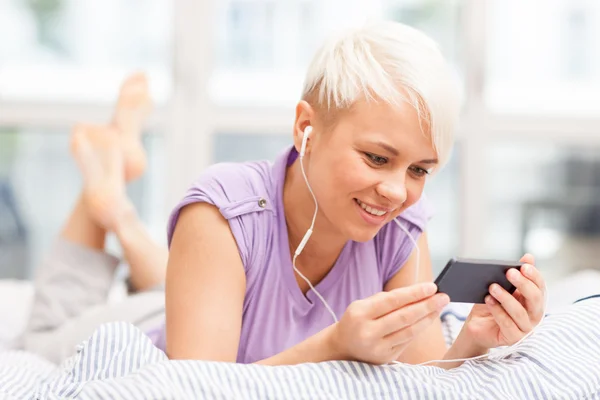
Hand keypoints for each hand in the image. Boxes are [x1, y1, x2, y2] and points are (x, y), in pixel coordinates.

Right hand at [331, 282, 448, 364]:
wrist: (342, 347)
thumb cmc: (357, 320)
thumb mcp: (363, 305)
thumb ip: (387, 300)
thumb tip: (419, 293)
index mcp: (360, 313)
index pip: (393, 300)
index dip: (414, 293)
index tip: (432, 287)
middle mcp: (368, 331)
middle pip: (404, 317)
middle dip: (427, 305)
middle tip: (444, 297)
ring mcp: (377, 347)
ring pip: (409, 331)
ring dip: (427, 318)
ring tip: (439, 308)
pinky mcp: (385, 358)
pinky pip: (406, 342)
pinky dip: (419, 330)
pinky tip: (427, 320)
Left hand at [462, 254, 545, 349]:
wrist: (476, 325)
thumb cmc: (491, 304)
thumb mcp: (501, 286)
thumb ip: (514, 273)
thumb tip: (529, 256)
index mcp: (534, 301)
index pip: (540, 287)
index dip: (534, 276)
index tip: (524, 265)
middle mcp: (534, 315)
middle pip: (535, 299)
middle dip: (523, 284)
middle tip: (509, 272)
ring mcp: (525, 328)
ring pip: (520, 312)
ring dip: (506, 298)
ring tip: (492, 286)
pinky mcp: (513, 339)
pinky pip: (508, 324)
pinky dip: (498, 311)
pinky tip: (488, 300)